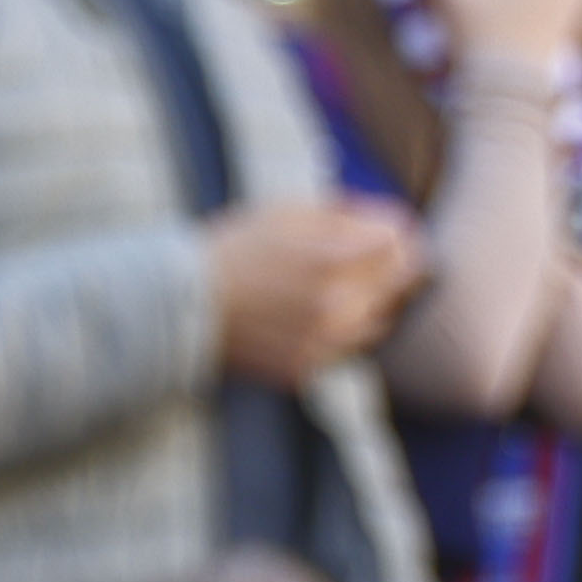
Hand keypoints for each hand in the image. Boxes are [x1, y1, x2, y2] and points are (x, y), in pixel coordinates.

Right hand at [202, 190, 425, 383]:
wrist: (179, 306)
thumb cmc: (234, 251)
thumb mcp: (289, 212)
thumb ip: (348, 214)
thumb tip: (390, 222)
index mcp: (337, 258)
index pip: (402, 241)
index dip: (395, 230)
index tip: (383, 229)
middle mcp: (338, 305)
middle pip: (401, 282)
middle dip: (389, 264)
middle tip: (367, 258)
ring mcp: (323, 342)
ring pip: (381, 320)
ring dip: (370, 302)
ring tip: (339, 289)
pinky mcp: (305, 369)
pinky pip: (347, 349)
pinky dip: (341, 333)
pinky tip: (315, 318)